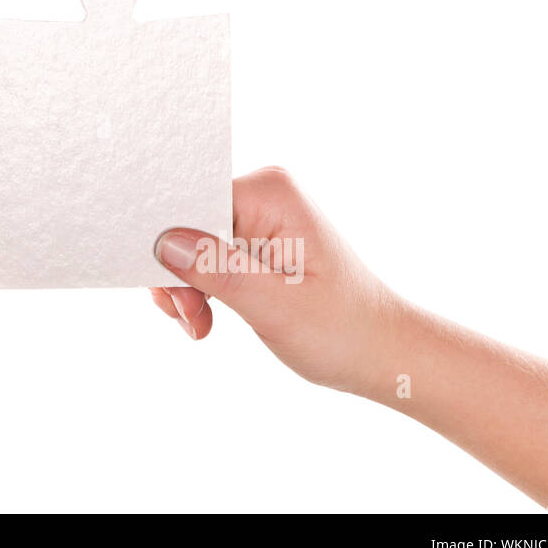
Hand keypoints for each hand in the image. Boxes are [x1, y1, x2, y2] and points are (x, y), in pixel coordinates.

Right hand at [151, 166, 405, 395]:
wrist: (383, 354)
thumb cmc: (343, 330)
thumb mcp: (274, 305)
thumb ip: (217, 268)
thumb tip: (164, 241)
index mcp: (271, 193)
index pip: (189, 200)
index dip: (168, 243)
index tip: (172, 292)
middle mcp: (263, 195)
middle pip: (184, 222)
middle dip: (176, 273)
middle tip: (188, 317)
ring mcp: (258, 217)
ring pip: (188, 243)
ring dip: (186, 287)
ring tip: (200, 324)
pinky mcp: (254, 241)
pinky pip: (204, 256)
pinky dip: (198, 289)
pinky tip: (206, 318)